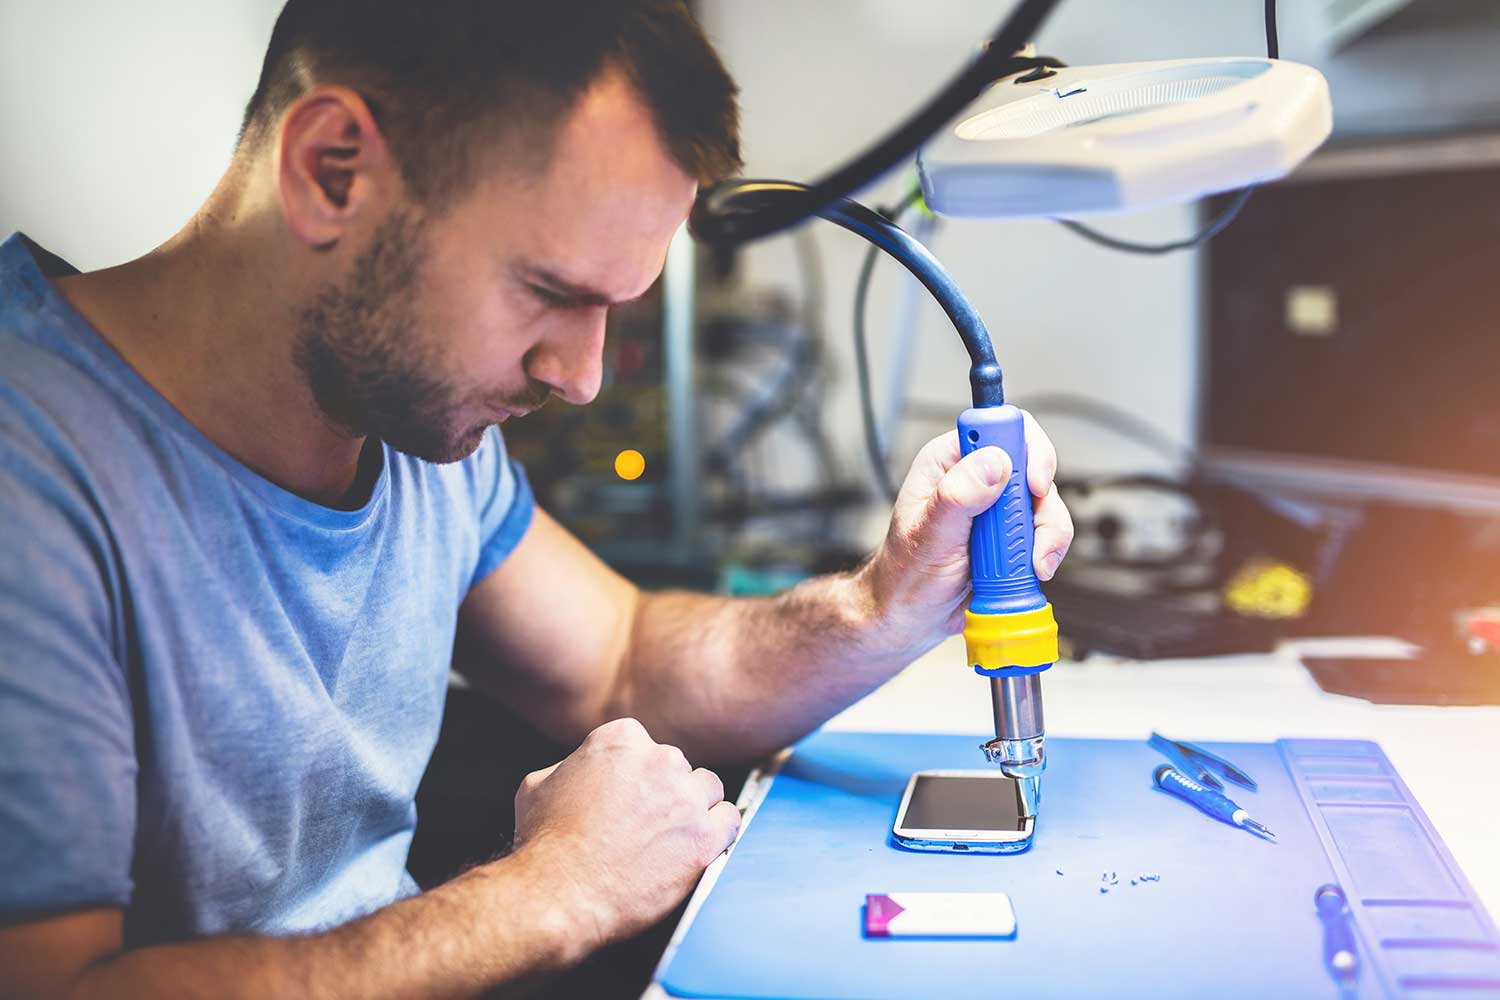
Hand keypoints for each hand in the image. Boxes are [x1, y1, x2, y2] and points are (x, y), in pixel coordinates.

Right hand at [510, 717, 739, 950]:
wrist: (560, 893)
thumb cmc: (546, 844)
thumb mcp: (537, 784)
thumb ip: (569, 766)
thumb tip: (577, 770)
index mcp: (622, 739)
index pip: (644, 746)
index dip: (636, 774)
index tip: (629, 795)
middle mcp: (660, 759)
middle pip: (677, 767)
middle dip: (664, 792)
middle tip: (644, 823)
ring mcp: (686, 797)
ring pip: (708, 789)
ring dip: (694, 808)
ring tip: (671, 836)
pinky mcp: (705, 836)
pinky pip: (731, 819)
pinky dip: (719, 831)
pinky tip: (700, 844)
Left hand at [863, 414, 1073, 652]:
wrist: (910, 618)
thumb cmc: (905, 576)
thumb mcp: (929, 536)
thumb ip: (958, 497)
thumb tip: (994, 463)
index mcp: (949, 462)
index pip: (998, 428)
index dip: (1025, 448)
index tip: (1032, 486)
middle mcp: (975, 477)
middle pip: (1034, 466)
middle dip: (1041, 505)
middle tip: (1026, 537)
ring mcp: (997, 507)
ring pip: (1047, 503)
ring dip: (1046, 536)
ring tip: (1027, 565)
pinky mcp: (1011, 534)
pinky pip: (1047, 531)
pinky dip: (1046, 552)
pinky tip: (1028, 570)